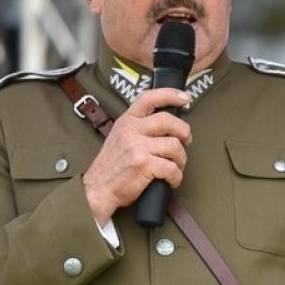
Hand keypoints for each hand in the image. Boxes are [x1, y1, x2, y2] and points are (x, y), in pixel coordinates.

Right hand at [82, 89, 192, 222]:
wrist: (98, 189)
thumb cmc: (111, 166)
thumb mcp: (119, 137)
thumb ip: (138, 127)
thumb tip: (165, 124)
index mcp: (127, 121)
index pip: (148, 98)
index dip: (170, 95)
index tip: (185, 98)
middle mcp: (132, 131)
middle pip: (169, 121)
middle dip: (184, 132)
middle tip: (186, 140)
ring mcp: (138, 147)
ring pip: (174, 146)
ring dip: (181, 159)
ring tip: (176, 166)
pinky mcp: (144, 165)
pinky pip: (172, 168)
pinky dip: (177, 176)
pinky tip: (172, 180)